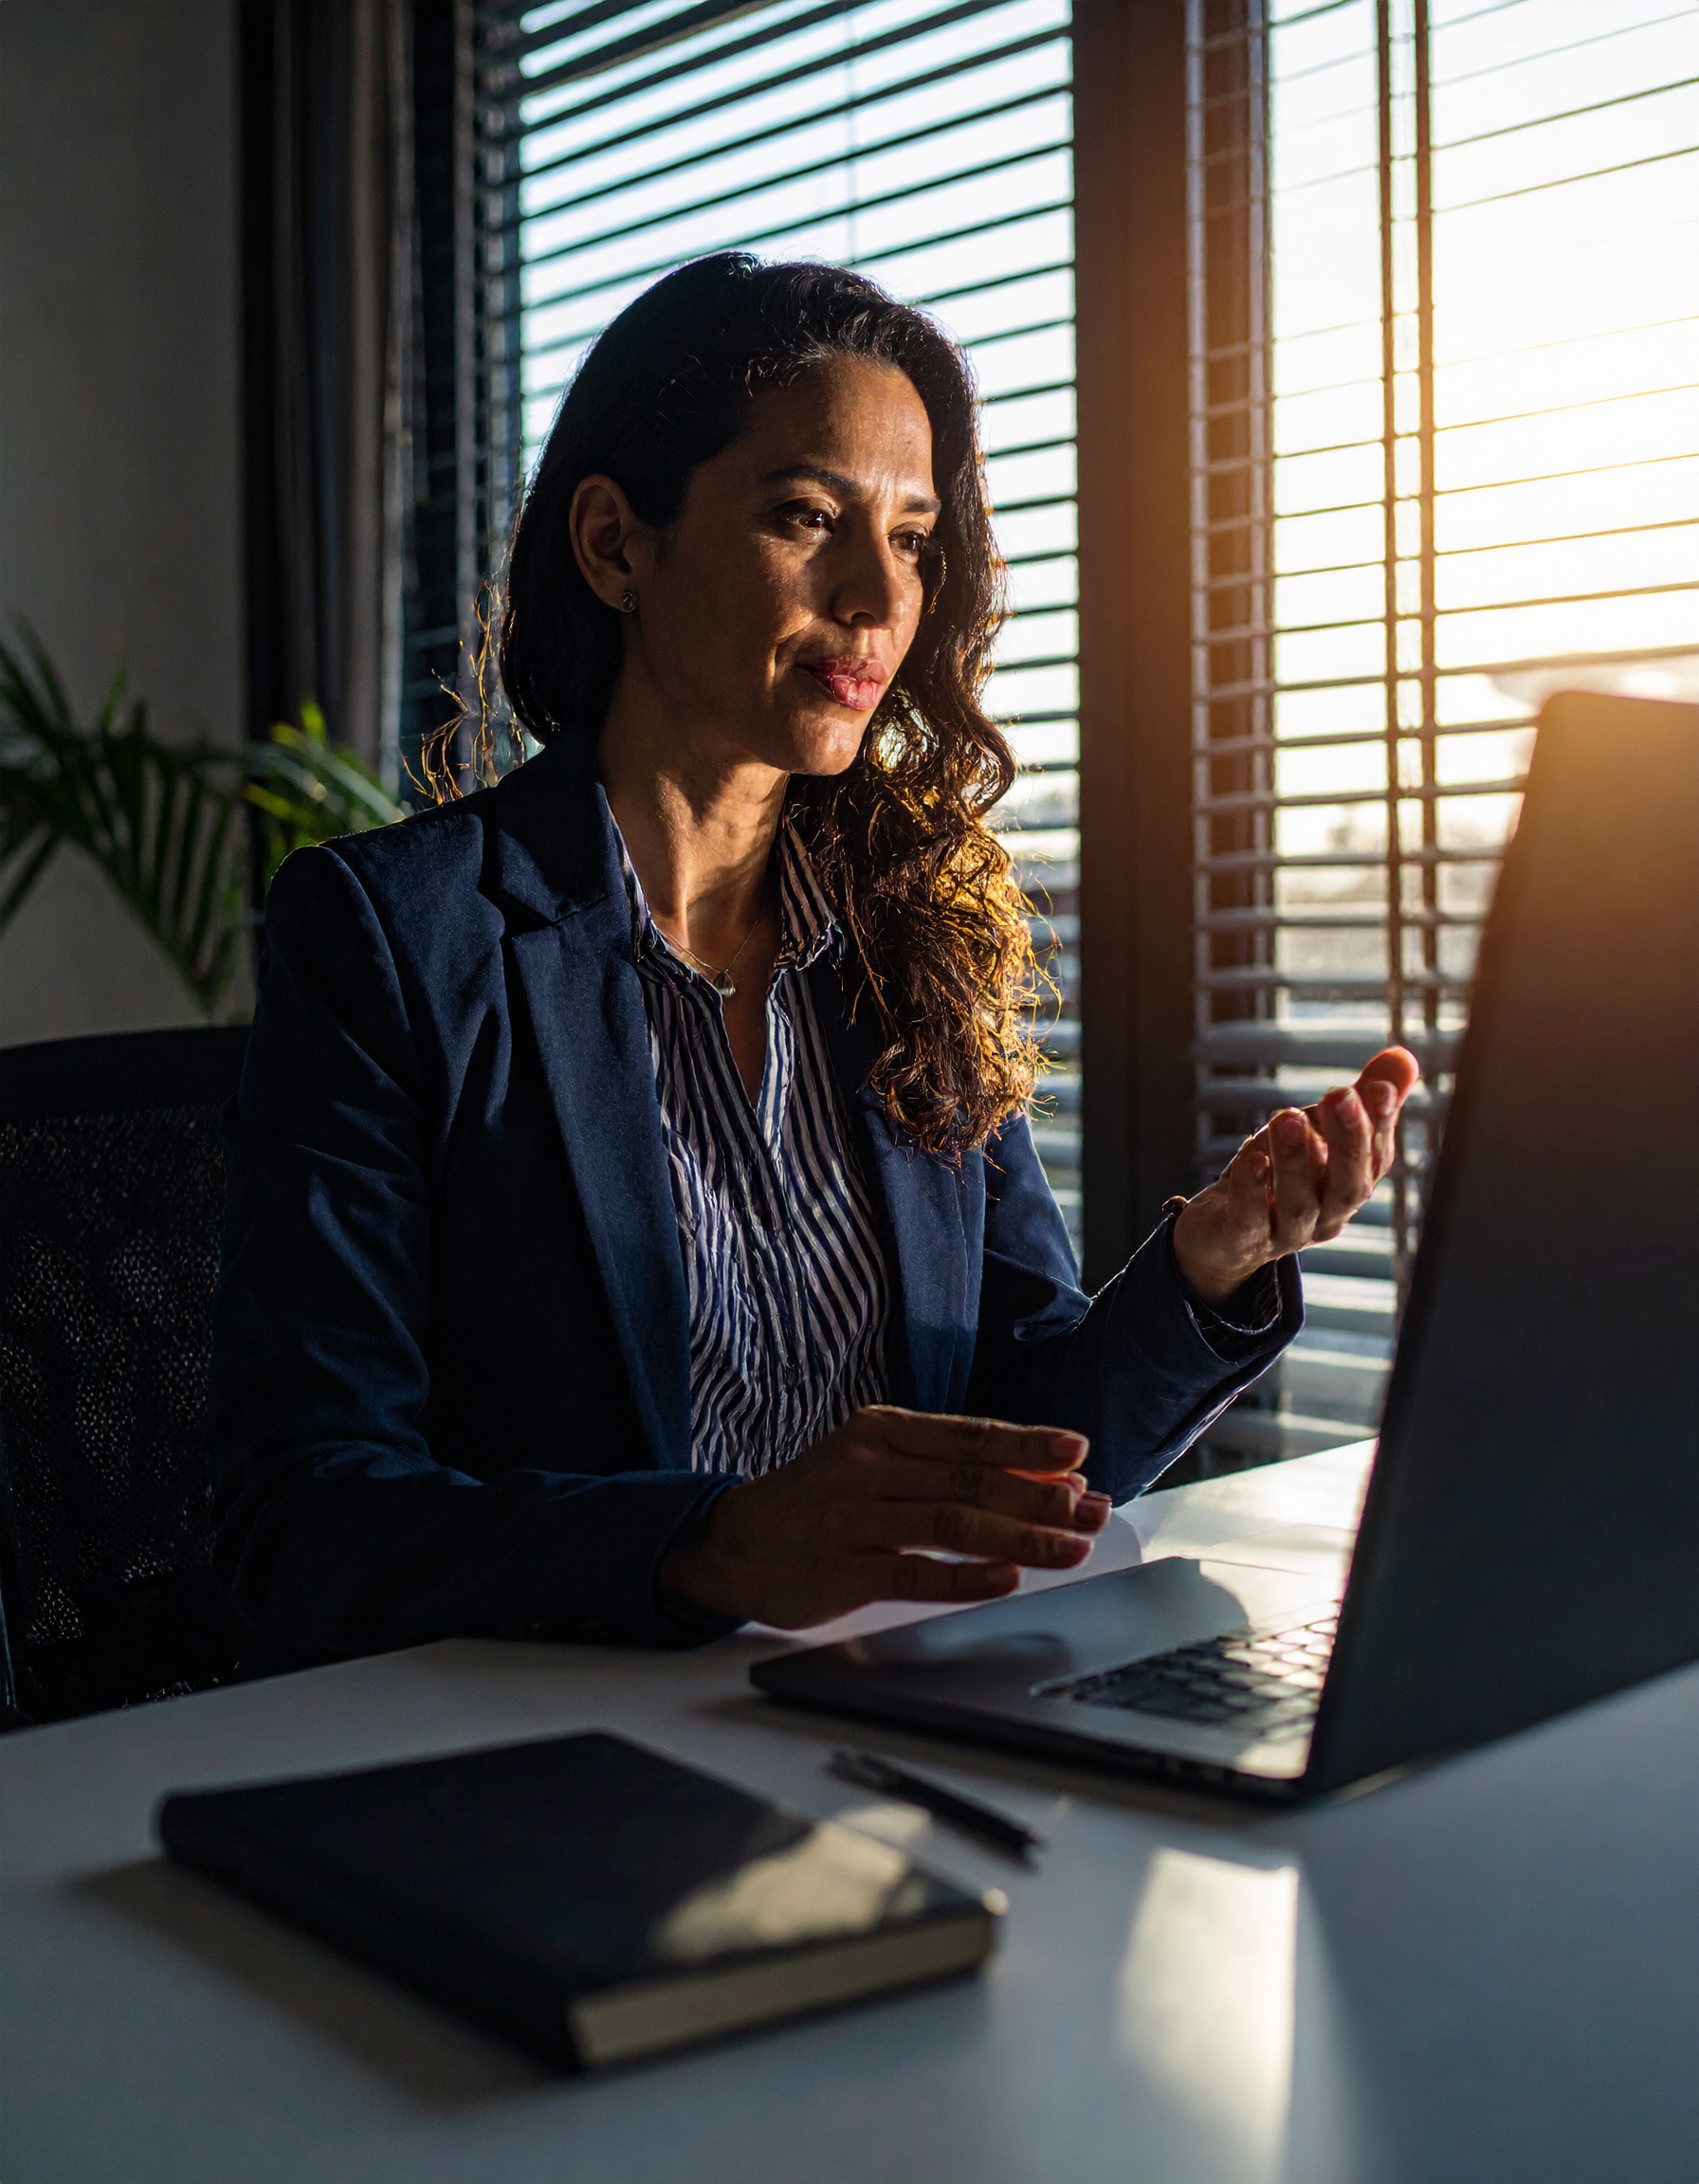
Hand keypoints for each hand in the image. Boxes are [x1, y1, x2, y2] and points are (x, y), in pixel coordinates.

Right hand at [659, 1405, 1109, 1628]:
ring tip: (1070, 1548)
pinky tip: (1007, 1579)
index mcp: (881, 1432)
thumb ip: (948, 1469)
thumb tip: (1043, 1479)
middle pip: (970, 1480)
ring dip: (1020, 1537)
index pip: (967, 1435)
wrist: (733, 1541)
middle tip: (1091, 1510)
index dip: (1027, 1445)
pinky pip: (916, 1574)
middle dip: (1040, 1496)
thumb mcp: (875, 1463)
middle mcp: (868, 1468)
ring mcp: (854, 1519)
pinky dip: (966, 1577)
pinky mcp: (843, 1571)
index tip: (1078, 1452)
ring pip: (952, 1525)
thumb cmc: (820, 1500)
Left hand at [1172, 1047, 1420, 1305]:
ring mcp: (1284, 1234)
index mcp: (1348, 1188)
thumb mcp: (1318, 1133)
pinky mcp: (1241, 1240)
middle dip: (1348, 1141)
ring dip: (1295, 1159)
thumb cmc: (1279, 1176)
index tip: (1376, 1087)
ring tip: (1287, 1116)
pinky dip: (1251, 1189)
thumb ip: (1359, 1099)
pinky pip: (1249, 1219)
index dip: (1378, 1125)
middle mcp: (1325, 1216)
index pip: (1375, 1160)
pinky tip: (1252, 1157)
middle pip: (1348, 1187)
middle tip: (1339, 1095)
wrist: (1222, 1235)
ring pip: (1298, 1203)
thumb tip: (1403, 1056)